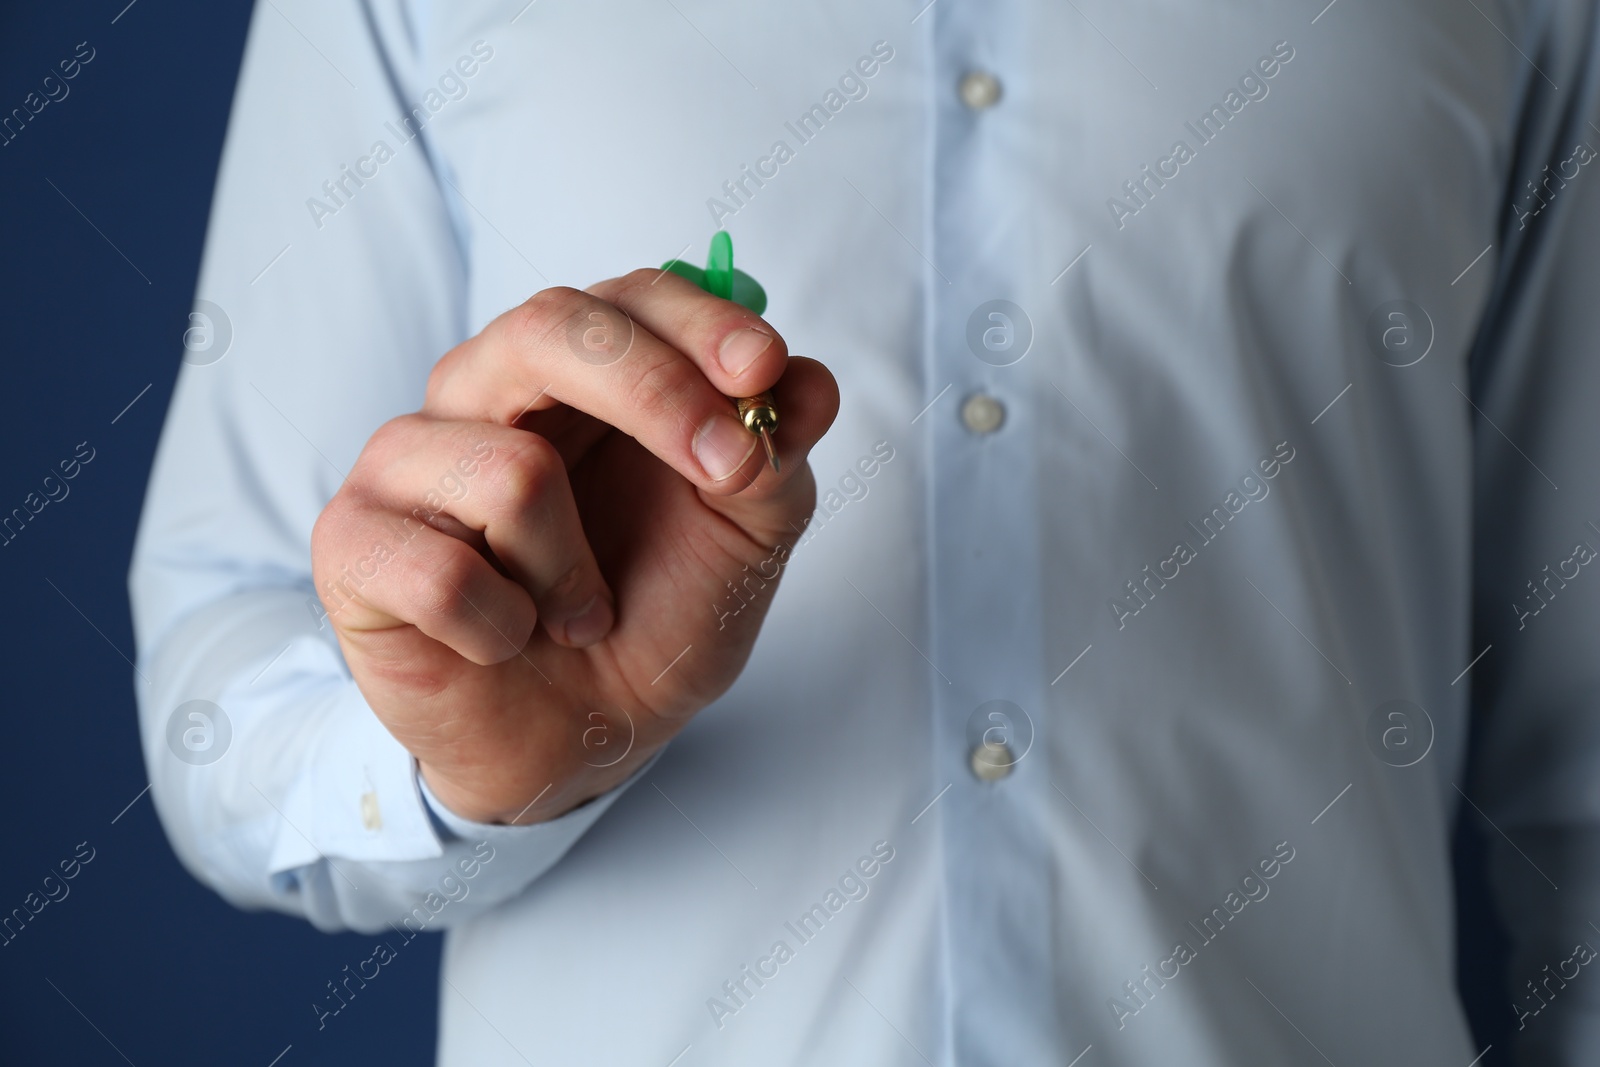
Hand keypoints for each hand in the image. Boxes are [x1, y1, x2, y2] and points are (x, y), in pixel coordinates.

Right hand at [310, 269, 838, 823]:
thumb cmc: (652, 614)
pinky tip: (504, 639)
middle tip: (725, 472)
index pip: (631, 297)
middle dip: (654, 394)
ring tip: (579, 613)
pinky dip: (503, 627)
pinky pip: (442, 570)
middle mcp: (483, 388)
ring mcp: (406, 459)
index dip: (701, 325)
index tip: (764, 371)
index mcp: (578, 368)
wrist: (578, 740)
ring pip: (511, 469)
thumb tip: (809, 383)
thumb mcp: (743, 541)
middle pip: (548, 327)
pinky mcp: (351, 541)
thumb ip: (775, 460)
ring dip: (577, 572)